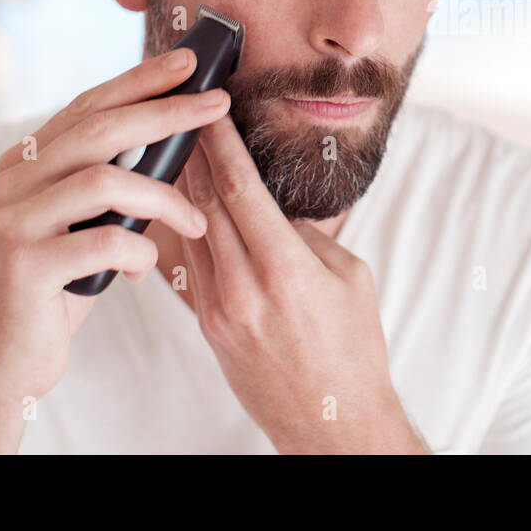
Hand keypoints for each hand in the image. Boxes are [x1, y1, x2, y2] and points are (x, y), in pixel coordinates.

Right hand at [0, 49, 226, 401]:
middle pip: (99, 131)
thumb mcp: (87, 223)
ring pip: (103, 181)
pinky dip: (138, 253)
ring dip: (165, 199)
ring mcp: (12, 221)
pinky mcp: (23, 264)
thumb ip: (111, 180)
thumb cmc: (62, 286)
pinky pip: (102, 241)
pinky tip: (143, 269)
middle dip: (165, 113)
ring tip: (197, 221)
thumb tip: (179, 131)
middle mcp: (10, 182)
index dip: (139, 81)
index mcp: (25, 164)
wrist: (9, 361)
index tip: (188, 61)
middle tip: (218, 102)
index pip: (88, 106)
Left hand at [177, 114, 425, 453]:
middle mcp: (244, 290)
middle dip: (193, 153)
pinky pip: (191, 264)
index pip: (239, 190)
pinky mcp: (208, 327)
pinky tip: (181, 204)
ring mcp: (219, 311)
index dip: (221, 143)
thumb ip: (308, 234)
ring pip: (190, 231)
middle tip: (183, 113)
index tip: (210, 108)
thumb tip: (274, 202)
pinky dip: (186, 227)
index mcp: (286, 271)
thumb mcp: (349, 276)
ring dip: (182, 187)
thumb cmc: (354, 347)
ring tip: (176, 148)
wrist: (332, 423)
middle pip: (203, 204)